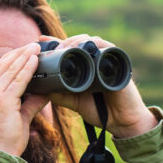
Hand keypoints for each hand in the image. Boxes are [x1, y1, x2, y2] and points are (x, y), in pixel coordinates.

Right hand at [0, 42, 48, 155]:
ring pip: (11, 71)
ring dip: (24, 57)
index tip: (22, 52)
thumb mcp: (18, 118)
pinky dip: (27, 69)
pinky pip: (18, 81)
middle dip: (18, 53)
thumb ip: (30, 104)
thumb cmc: (5, 142)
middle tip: (32, 45)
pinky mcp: (3, 102)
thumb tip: (45, 93)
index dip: (10, 59)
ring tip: (35, 47)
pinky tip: (35, 61)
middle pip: (3, 66)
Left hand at [40, 34, 157, 138]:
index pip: (70, 49)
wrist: (121, 122)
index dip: (55, 42)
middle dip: (63, 41)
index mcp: (86, 67)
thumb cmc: (100, 111)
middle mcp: (96, 60)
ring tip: (64, 48)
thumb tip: (43, 87)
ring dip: (76, 41)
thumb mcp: (75, 101)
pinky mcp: (118, 62)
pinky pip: (106, 47)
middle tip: (52, 48)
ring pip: (90, 41)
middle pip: (78, 41)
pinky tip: (84, 47)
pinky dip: (94, 44)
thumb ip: (61, 94)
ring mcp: (107, 60)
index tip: (41, 40)